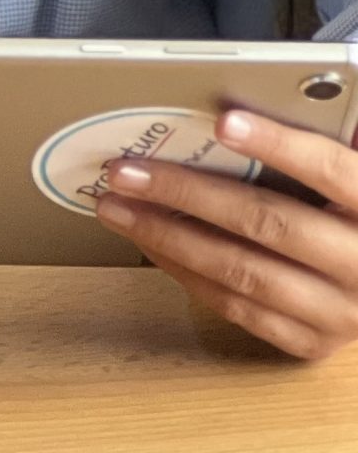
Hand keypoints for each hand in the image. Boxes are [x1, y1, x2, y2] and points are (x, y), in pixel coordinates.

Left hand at [95, 108, 357, 359]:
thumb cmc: (350, 214)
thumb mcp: (350, 178)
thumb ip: (320, 145)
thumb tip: (242, 110)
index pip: (330, 170)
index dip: (277, 144)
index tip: (222, 121)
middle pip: (269, 223)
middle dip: (187, 194)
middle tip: (126, 171)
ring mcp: (340, 312)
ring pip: (243, 272)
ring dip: (169, 237)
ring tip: (118, 207)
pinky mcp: (310, 342)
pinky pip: (237, 307)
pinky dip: (186, 272)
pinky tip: (150, 244)